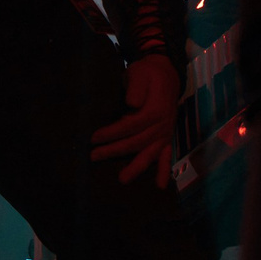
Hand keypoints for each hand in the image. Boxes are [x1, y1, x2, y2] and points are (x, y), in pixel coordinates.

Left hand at [90, 52, 178, 186]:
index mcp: (155, 111)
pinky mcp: (166, 137)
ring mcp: (165, 133)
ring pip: (150, 153)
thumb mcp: (140, 73)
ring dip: (136, 167)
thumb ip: (136, 88)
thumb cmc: (148, 74)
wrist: (166, 74)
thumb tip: (132, 105)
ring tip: (122, 179)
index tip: (93, 137)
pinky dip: (163, 171)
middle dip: (114, 150)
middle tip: (94, 156)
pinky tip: (159, 186)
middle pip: (136, 142)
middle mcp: (162, 125)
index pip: (130, 126)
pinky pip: (166, 156)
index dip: (112, 133)